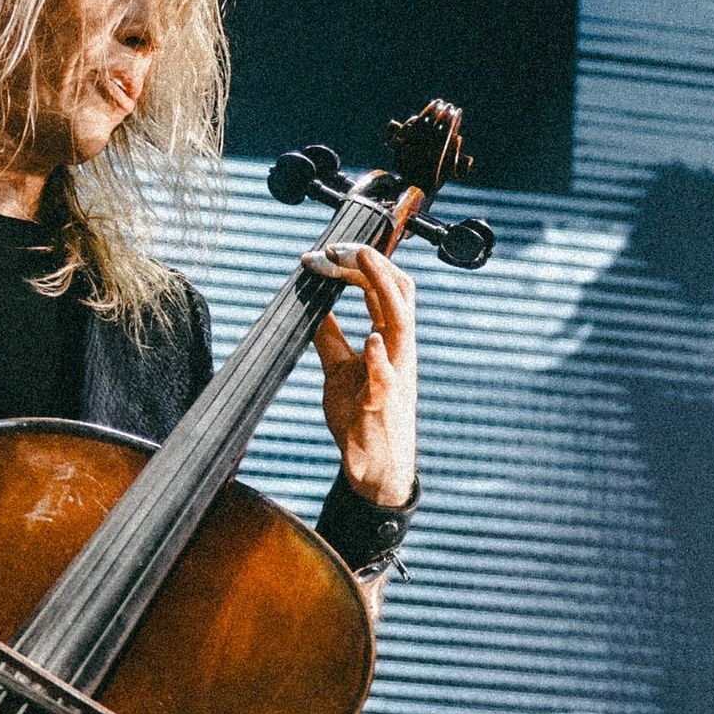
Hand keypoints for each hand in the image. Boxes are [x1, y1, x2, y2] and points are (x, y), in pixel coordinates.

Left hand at [309, 241, 417, 505]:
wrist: (374, 465)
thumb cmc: (360, 417)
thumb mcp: (338, 369)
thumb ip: (330, 338)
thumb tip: (312, 308)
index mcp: (390, 339)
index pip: (381, 288)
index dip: (356, 264)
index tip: (322, 256)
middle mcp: (398, 349)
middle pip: (399, 290)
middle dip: (371, 262)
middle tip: (336, 248)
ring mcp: (395, 373)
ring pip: (401, 321)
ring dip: (380, 287)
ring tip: (359, 261)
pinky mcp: (383, 402)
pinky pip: (386, 375)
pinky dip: (379, 356)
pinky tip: (370, 340)